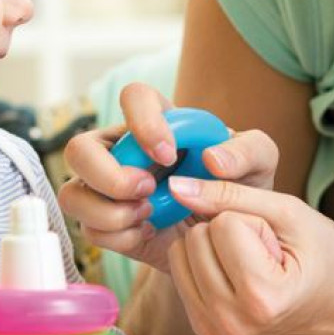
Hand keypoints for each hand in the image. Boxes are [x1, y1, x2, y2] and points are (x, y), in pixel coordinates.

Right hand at [60, 82, 280, 272]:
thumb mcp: (260, 164)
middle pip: (78, 148)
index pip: (133, 96)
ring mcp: (106, 189)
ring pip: (72, 194)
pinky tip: (148, 233)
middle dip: (108, 175)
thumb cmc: (240, 188)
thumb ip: (249, 150)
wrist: (229, 238)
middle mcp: (121, 150)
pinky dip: (119, 237)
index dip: (143, 122)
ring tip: (149, 215)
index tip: (169, 154)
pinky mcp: (106, 224)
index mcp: (158, 122)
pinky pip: (89, 230)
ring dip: (109, 211)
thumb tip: (212, 159)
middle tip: (147, 191)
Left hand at [162, 176, 333, 334]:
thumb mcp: (289, 213)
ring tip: (252, 265)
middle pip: (195, 237)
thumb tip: (176, 187)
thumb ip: (231, 194)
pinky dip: (205, 262)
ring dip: (214, 246)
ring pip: (181, 251)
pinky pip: (179, 270)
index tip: (278, 245)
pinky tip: (236, 275)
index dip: (254, 221)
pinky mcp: (202, 329)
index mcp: (260, 298)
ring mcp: (214, 330)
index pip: (223, 224)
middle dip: (230, 232)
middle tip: (265, 255)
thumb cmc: (325, 257)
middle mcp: (230, 322)